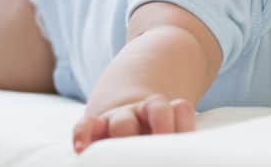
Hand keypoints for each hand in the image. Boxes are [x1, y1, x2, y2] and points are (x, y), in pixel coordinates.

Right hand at [72, 94, 195, 153]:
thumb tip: (175, 163)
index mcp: (167, 114)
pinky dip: (83, 134)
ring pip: (124, 120)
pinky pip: (85, 125)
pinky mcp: (96, 126)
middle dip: (160, 127)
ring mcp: (119, 117)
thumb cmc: (152, 142)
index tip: (188, 138)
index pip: (180, 109)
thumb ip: (171, 150)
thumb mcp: (165, 141)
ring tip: (127, 154)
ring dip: (126, 132)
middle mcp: (144, 113)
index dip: (185, 121)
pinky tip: (82, 149)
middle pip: (155, 109)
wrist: (126, 128)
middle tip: (162, 149)